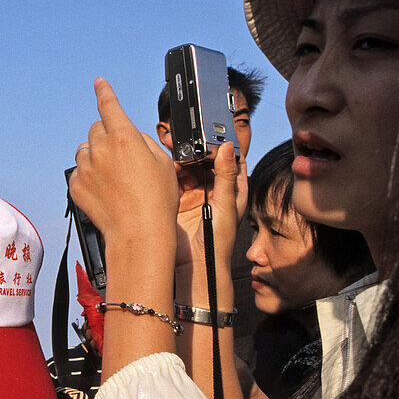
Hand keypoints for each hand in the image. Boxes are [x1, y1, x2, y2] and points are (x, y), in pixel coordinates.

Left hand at [69, 78, 177, 257]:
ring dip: (97, 156)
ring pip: (85, 150)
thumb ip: (143, 142)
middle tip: (123, 157)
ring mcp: (86, 168)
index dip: (105, 92)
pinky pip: (80, 172)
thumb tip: (131, 138)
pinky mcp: (76, 186)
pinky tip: (106, 190)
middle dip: (108, 136)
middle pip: (97, 129)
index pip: (109, 106)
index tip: (99, 83)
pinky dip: (89, 176)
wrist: (139, 233)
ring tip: (115, 177)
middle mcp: (101, 149)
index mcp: (124, 138)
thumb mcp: (163, 163)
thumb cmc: (157, 201)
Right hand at [174, 143, 245, 272]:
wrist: (195, 265)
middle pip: (205, 161)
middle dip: (196, 149)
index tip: (212, 134)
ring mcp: (195, 195)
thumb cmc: (218, 242)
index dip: (223, 146)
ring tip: (174, 151)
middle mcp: (214, 190)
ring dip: (181, 158)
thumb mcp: (225, 204)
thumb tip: (227, 148)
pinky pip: (173, 180)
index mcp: (232, 189)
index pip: (230, 160)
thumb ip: (225, 176)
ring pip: (188, 168)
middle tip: (186, 139)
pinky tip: (166, 166)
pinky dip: (169, 171)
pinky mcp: (178, 200)